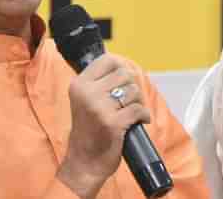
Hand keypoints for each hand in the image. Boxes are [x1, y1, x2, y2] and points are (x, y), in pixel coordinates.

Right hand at [57, 54, 150, 198]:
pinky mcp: (113, 123)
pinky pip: (139, 109)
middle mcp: (87, 93)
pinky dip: (144, 115)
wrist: (83, 162)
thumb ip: (99, 83)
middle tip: (128, 100)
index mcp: (79, 84)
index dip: (121, 66)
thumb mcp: (84, 100)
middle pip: (124, 74)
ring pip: (133, 91)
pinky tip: (140, 121)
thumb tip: (124, 67)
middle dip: (132, 87)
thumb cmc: (88, 131)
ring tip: (131, 112)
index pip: (107, 60)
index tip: (124, 79)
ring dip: (138, 101)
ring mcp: (99, 108)